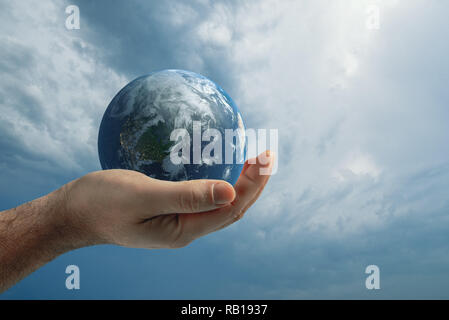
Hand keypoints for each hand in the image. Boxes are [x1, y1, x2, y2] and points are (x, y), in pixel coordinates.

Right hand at [62, 151, 273, 248]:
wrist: (74, 213)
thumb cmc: (102, 202)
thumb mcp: (144, 196)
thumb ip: (186, 196)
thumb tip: (230, 192)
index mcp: (183, 230)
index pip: (231, 209)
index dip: (253, 185)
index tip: (265, 158)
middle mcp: (186, 229)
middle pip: (230, 208)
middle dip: (253, 184)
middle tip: (266, 156)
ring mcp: (177, 222)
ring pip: (219, 204)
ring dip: (238, 183)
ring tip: (251, 161)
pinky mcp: (168, 212)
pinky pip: (202, 198)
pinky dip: (217, 182)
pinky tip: (217, 166)